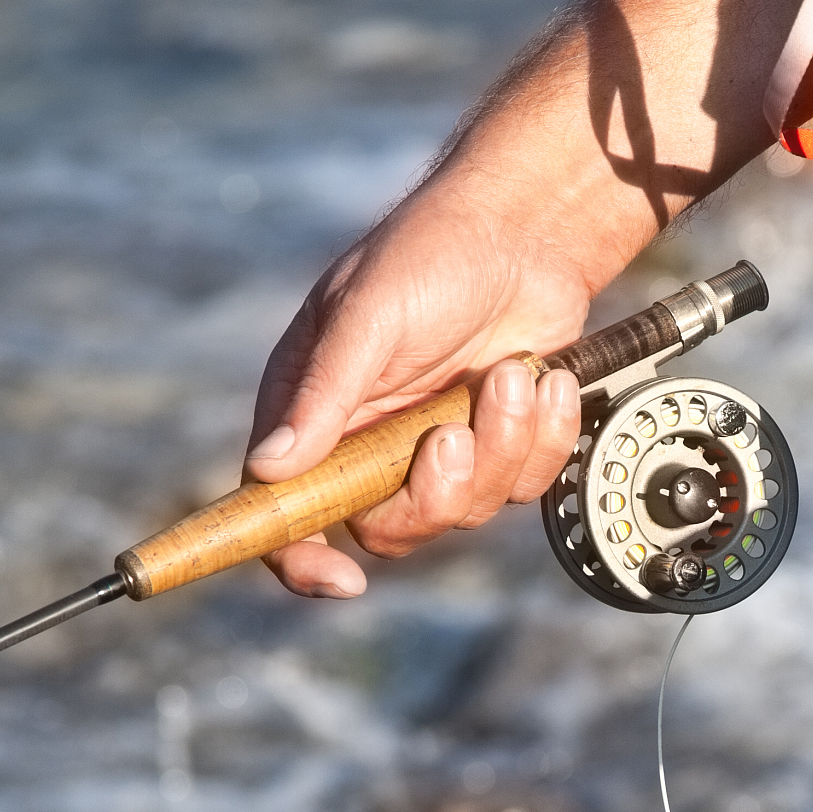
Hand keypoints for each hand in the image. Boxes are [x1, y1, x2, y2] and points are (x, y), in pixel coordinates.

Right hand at [244, 190, 591, 597]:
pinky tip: (542, 380)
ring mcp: (436, 450)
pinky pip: (522, 484)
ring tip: (510, 376)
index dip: (300, 559)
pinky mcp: (498, 447)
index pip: (287, 510)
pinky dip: (543, 437)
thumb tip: (269, 466)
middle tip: (453, 434)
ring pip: (466, 510)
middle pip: (388, 530)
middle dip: (434, 493)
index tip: (339, 579)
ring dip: (500, 447)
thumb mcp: (367, 314)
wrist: (528, 232)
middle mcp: (370, 442)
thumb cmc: (431, 252)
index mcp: (315, 414)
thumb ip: (323, 393)